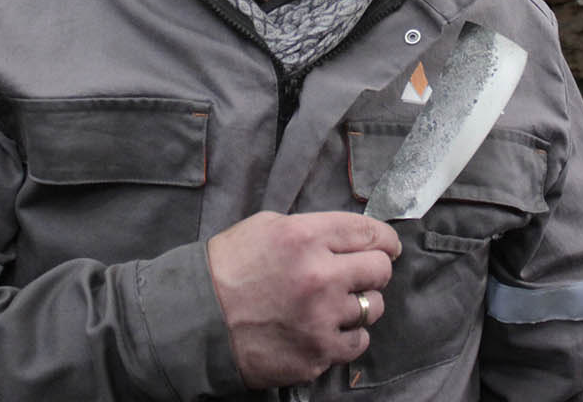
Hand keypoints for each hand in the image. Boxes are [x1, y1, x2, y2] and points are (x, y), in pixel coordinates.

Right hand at [206, 210, 401, 387]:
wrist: (196, 320)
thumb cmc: (228, 268)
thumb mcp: (267, 227)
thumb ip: (313, 229)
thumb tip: (351, 236)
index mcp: (306, 237)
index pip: (370, 233)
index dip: (384, 240)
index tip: (386, 247)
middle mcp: (320, 277)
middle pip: (380, 270)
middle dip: (373, 270)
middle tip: (359, 275)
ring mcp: (320, 320)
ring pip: (372, 308)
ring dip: (359, 305)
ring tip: (334, 304)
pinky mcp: (317, 355)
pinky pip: (357, 343)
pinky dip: (346, 337)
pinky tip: (326, 329)